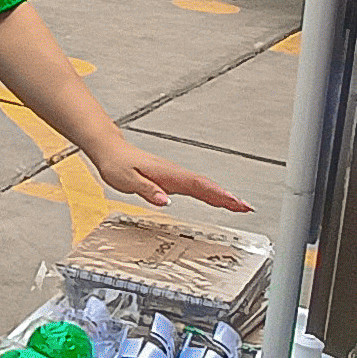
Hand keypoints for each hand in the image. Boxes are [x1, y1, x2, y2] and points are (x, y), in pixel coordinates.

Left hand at [85, 138, 252, 213]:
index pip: (198, 185)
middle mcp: (174, 173)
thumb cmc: (117, 163)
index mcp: (167, 174)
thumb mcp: (127, 180)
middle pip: (207, 186)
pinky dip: (210, 193)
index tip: (234, 202)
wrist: (110, 149)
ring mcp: (175, 175)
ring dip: (222, 195)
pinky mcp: (172, 178)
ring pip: (204, 186)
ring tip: (240, 206)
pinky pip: (196, 186)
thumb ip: (147, 190)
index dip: (217, 194)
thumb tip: (165, 201)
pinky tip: (217, 199)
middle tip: (246, 208)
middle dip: (228, 197)